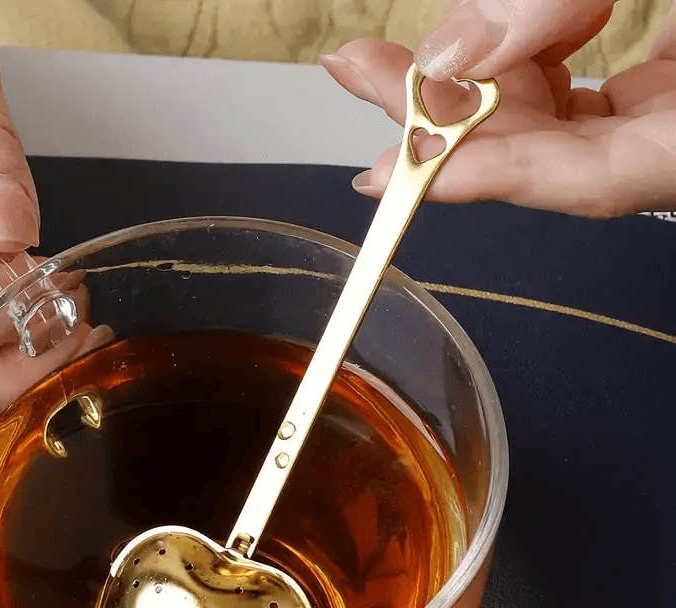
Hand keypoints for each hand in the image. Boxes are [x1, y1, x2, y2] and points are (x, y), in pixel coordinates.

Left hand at [320, 0, 675, 217]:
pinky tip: (492, 32)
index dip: (495, 178)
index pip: (598, 179)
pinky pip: (578, 83)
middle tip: (359, 73)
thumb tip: (460, 51)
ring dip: (469, 84)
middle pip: (554, 152)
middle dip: (447, 116)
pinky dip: (524, 56)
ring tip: (382, 55)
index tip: (398, 173)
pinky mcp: (666, 80)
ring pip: (557, 118)